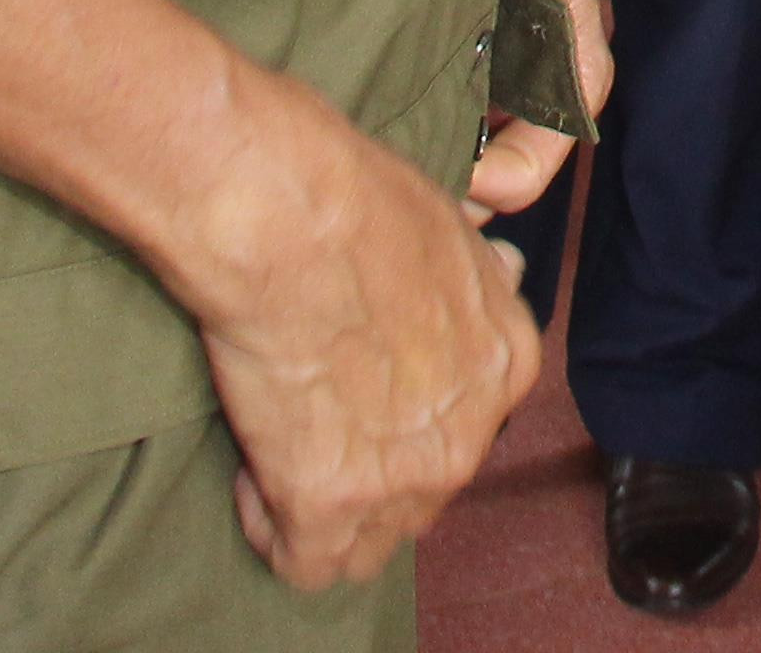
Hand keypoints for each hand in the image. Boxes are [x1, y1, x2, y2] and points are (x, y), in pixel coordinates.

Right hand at [169, 68, 544, 591]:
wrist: (292, 216)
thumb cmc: (362, 201)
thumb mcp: (457, 228)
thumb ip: (479, 277)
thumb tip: (505, 273)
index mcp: (507, 363)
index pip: (462, 428)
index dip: (402, 415)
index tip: (356, 389)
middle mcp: (469, 432)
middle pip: (422, 495)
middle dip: (369, 470)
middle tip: (314, 424)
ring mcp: (405, 476)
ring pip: (369, 545)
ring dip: (325, 510)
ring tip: (280, 452)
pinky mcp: (328, 500)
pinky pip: (305, 560)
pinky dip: (272, 525)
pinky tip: (254, 472)